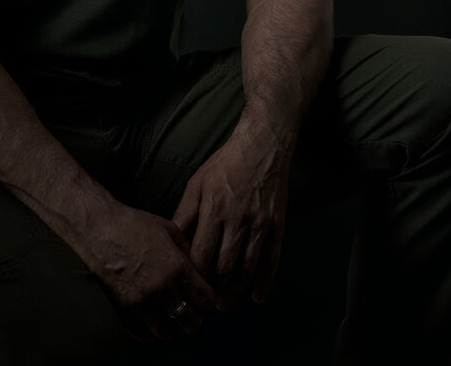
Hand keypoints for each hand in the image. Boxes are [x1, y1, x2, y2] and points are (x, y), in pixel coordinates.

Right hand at [85, 204, 215, 339]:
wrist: (98, 228)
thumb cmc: (131, 223)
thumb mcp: (167, 228)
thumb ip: (185, 248)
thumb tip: (195, 263)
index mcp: (176, 266)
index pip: (204, 297)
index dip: (209, 301)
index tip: (207, 302)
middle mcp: (162, 287)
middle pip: (189, 320)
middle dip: (196, 320)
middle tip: (195, 317)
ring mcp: (141, 300)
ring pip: (166, 331)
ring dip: (174, 329)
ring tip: (175, 324)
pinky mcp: (123, 307)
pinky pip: (141, 332)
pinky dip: (148, 333)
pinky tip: (151, 325)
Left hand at [172, 128, 290, 308]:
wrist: (262, 147)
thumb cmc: (225, 164)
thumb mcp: (197, 182)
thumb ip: (185, 212)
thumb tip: (173, 240)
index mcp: (214, 209)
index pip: (202, 254)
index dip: (194, 275)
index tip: (188, 286)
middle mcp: (237, 220)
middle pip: (224, 267)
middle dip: (214, 290)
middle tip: (206, 304)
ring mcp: (260, 224)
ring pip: (247, 268)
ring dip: (236, 290)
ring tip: (225, 303)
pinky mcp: (277, 225)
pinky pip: (272, 260)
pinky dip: (265, 282)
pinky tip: (257, 297)